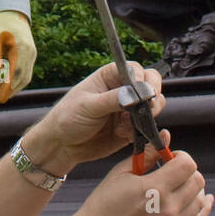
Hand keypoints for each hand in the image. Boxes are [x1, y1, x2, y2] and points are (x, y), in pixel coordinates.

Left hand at [0, 11, 36, 103]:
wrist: (13, 15)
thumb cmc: (1, 25)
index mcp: (22, 46)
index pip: (17, 71)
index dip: (9, 85)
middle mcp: (30, 52)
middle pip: (22, 77)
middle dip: (9, 91)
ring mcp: (32, 55)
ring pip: (25, 78)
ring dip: (13, 89)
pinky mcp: (30, 56)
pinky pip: (25, 73)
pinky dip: (16, 83)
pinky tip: (5, 88)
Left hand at [28, 61, 165, 171]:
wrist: (61, 145)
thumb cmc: (67, 118)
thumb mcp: (88, 106)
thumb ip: (113, 99)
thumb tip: (136, 93)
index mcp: (110, 76)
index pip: (136, 70)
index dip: (144, 79)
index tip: (146, 92)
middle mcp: (122, 90)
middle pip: (150, 86)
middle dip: (153, 97)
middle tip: (149, 108)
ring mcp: (128, 110)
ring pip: (153, 107)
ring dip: (148, 116)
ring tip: (127, 125)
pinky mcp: (130, 129)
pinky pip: (146, 128)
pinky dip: (142, 132)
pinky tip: (124, 136)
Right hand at [72, 151, 212, 215]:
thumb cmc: (104, 203)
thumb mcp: (121, 173)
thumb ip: (147, 155)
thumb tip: (165, 136)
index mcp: (154, 188)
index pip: (187, 164)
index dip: (180, 155)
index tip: (169, 157)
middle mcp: (168, 207)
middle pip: (197, 180)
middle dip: (187, 170)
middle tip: (172, 169)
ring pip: (199, 198)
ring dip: (192, 187)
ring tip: (177, 184)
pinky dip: (203, 206)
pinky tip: (203, 198)